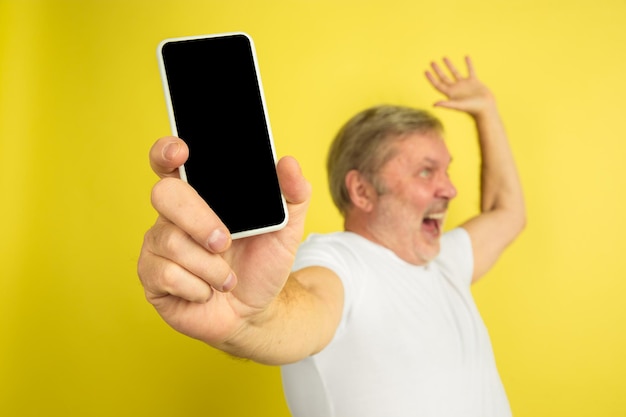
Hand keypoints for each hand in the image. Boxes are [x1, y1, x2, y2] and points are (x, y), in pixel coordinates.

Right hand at [137, 136, 310, 347]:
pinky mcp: (152, 277)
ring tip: (227, 279)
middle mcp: (173, 215)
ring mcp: (158, 245)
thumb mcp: (287, 230)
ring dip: (211, 267)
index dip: (168, 151)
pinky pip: (167, 274)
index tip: (182, 153)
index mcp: (200, 194)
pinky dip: (199, 288)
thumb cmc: (262, 264)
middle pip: (164, 195)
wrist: (255, 310)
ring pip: (172, 242)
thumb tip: (288, 163)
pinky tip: (208, 292)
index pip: (170, 161)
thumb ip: (294, 194)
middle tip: (224, 242)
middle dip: (199, 219)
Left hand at [425, 56, 495, 117]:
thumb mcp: (458, 105)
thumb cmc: (472, 108)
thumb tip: (434, 104)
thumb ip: (446, 104)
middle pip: (444, 78)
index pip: (438, 85)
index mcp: (451, 94)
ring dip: (450, 65)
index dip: (431, 78)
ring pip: (455, 72)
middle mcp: (456, 88)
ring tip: (444, 57)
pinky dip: (469, 64)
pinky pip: (470, 70)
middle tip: (432, 62)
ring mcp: (464, 84)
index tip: (426, 71)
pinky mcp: (474, 81)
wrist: (486, 108)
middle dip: (438, 70)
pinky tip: (466, 57)